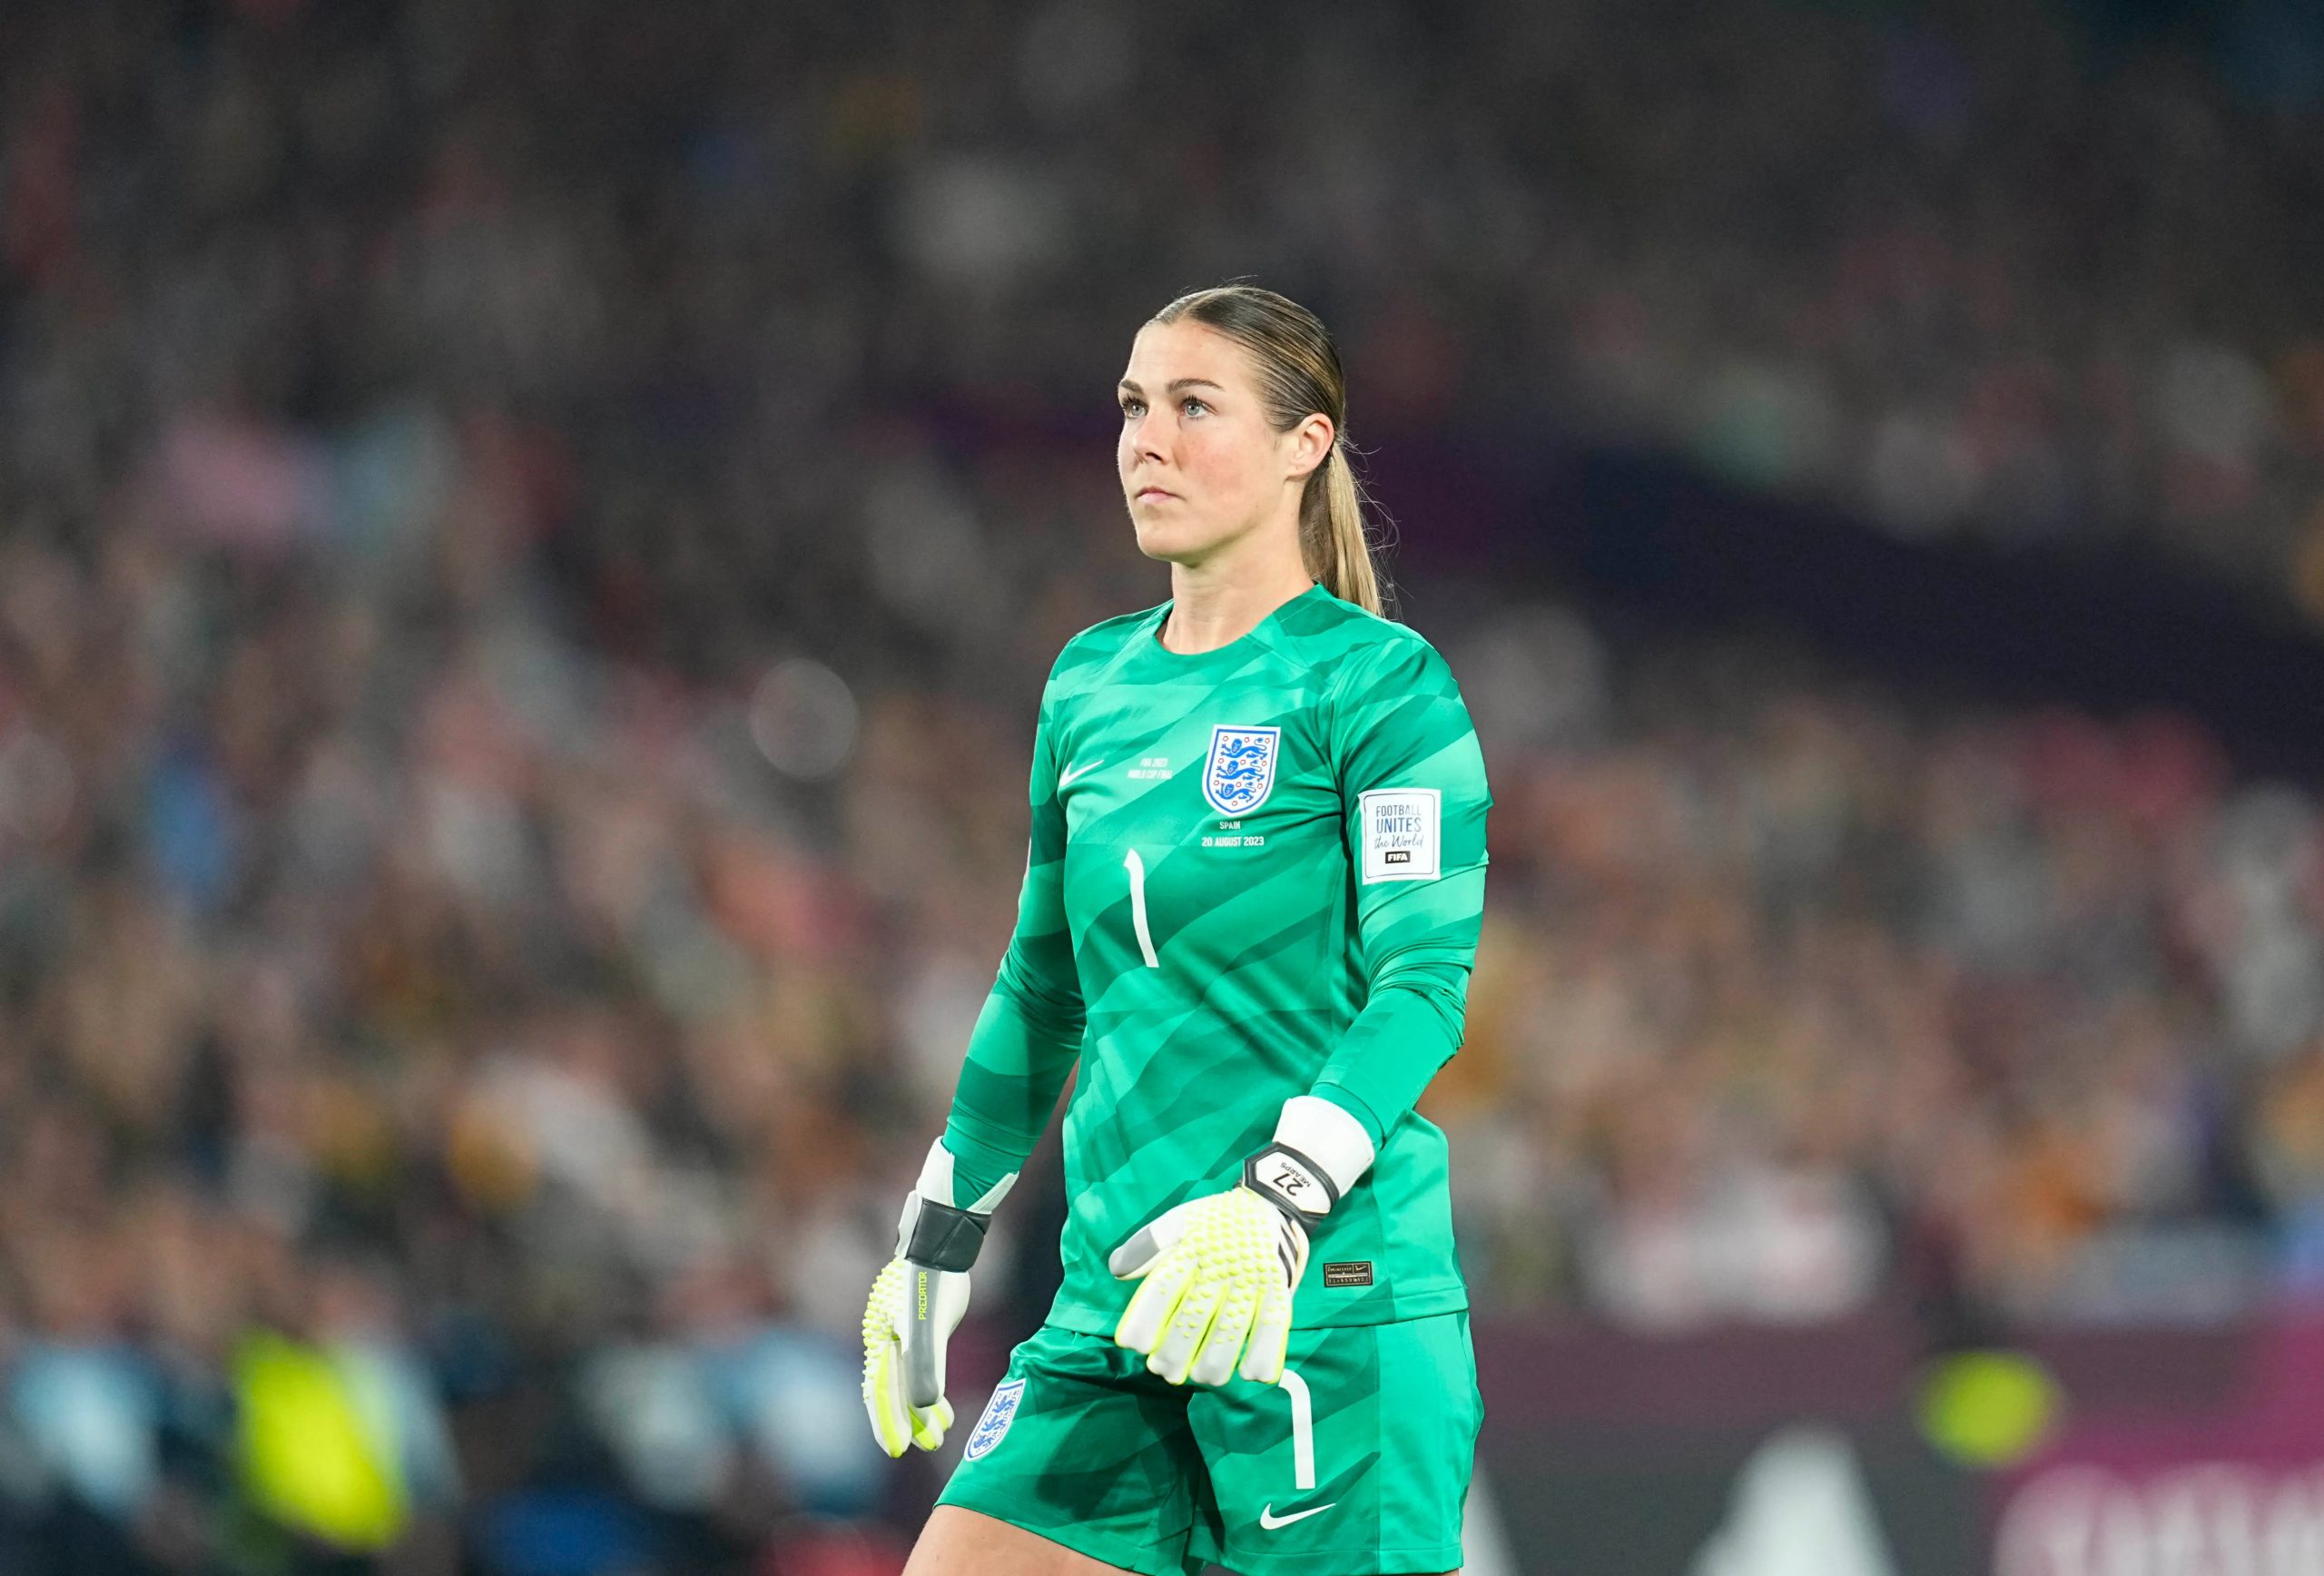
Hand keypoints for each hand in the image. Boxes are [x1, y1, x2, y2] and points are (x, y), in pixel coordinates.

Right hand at [861, 1141, 1015, 1456]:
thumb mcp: (927, 1327)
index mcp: (880, 1342)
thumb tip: (925, 1407)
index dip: (888, 1422)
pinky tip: (944, 1406)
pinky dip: (932, 1388)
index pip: (880, 1391)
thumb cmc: (930, 1281)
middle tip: (921, 1448)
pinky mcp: (921, 1327)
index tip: (899, 1450)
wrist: (940, 1244)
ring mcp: (902, 1333)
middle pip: (892, 1390)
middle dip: (905, 1422)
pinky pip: (921, 1366)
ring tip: (940, 1434)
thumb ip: (926, 1366)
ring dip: (922, 1409)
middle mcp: (886, 1340)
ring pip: (907, 1380)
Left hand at [1109, 1181, 1311, 1385]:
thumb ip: (1147, 1245)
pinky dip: (1262, 1356)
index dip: (1144, 1321)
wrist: (1272, 1204)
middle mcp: (1220, 1267)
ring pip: (1231, 1331)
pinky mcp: (1279, 1291)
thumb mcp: (1179, 1220)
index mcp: (1191, 1249)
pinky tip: (1249, 1374)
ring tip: (1200, 1377)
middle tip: (1162, 1369)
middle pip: (1194, 1318)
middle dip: (1174, 1353)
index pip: (1162, 1289)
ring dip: (1213, 1363)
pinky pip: (1273, 1328)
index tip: (1132, 1344)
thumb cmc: (1217, 1222)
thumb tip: (1117, 1270)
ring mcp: (1252, 1281)